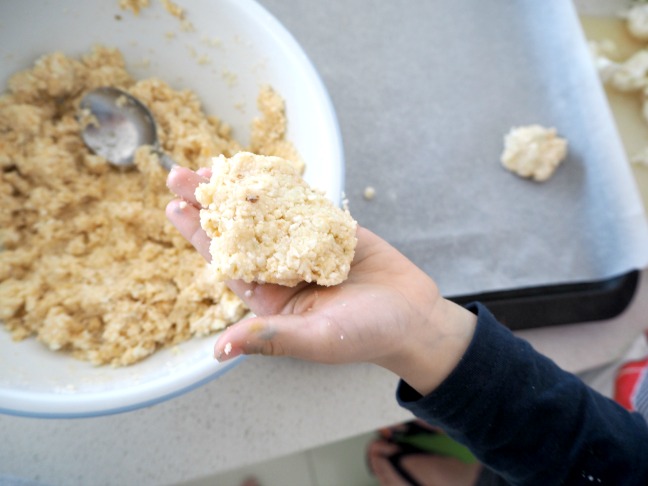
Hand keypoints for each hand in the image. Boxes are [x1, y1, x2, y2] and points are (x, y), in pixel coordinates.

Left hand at [166, 166, 476, 394]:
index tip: (175, 206)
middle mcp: (282, 270)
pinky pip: (302, 204)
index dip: (199, 234)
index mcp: (271, 298)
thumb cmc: (367, 335)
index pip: (225, 262)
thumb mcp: (317, 340)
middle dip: (210, 203)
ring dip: (240, 189)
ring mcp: (305, 246)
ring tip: (213, 163)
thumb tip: (220, 351)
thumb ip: (272, 338)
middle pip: (237, 232)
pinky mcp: (331, 230)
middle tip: (181, 174)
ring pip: (266, 214)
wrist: (414, 316)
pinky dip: (283, 185)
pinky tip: (261, 167)